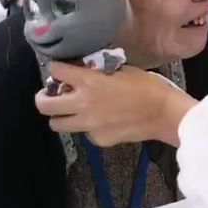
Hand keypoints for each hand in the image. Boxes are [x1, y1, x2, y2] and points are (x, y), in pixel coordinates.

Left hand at [35, 62, 197, 146]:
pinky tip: (103, 121)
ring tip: (72, 110)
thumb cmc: (148, 86)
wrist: (164, 114)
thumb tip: (85, 69)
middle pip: (44, 105)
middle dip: (44, 97)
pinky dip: (88, 126)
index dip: (57, 68)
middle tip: (52, 94)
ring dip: (61, 115)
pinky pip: (84, 133)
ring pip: (57, 124)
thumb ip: (99, 70)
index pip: (55, 70)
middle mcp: (82, 105)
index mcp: (88, 82)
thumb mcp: (122, 69)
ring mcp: (88, 126)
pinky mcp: (97, 140)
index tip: (61, 69)